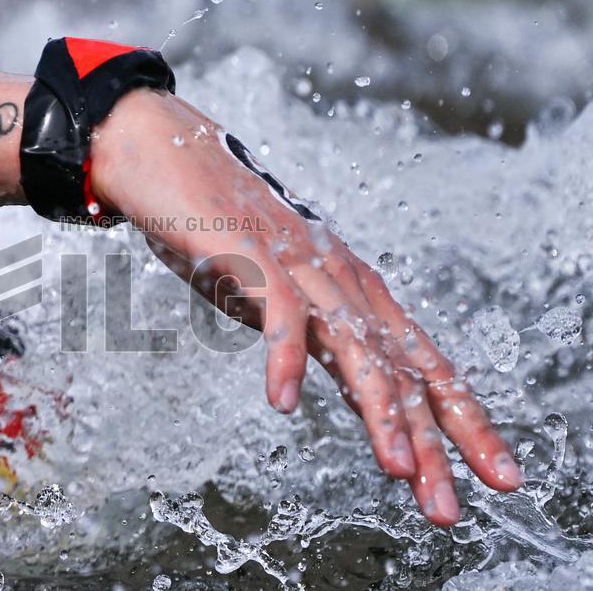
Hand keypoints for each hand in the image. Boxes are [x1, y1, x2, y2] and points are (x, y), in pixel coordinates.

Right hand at [90, 89, 522, 525]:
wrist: (168, 155)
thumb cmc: (221, 231)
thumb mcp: (277, 295)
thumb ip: (310, 334)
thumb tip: (328, 378)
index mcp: (351, 291)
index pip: (421, 366)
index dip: (462, 423)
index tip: (494, 479)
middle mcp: (340, 278)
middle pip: (402, 366)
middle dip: (432, 440)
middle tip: (447, 508)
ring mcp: (299, 263)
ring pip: (355, 344)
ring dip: (380, 410)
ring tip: (396, 470)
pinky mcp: (252, 252)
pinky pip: (277, 312)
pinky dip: (281, 358)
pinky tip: (281, 404)